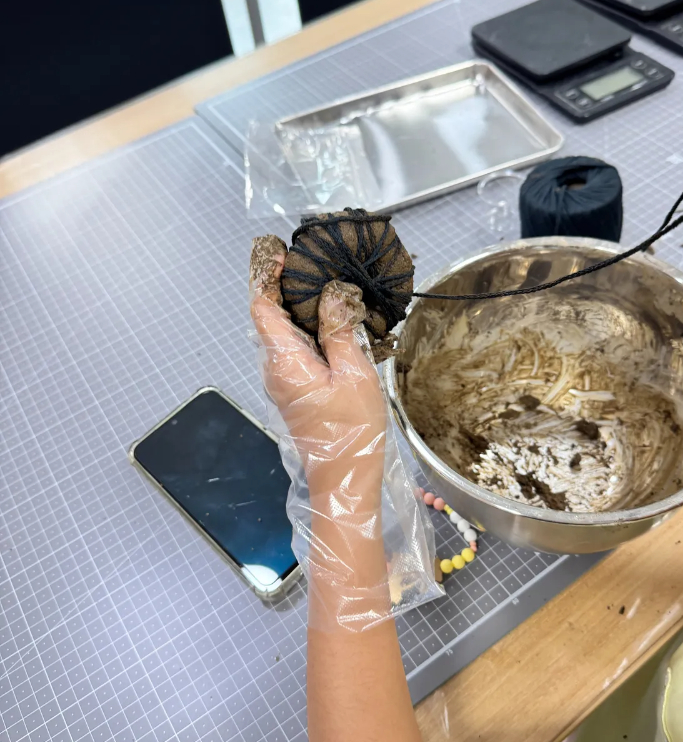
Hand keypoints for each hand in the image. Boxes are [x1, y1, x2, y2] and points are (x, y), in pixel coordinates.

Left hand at [250, 236, 388, 619]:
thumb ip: (339, 332)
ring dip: (300, 309)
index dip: (265, 277)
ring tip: (331, 287)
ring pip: (284, 334)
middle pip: (270, 318)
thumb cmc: (350, 429)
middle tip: (317, 264)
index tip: (281, 253)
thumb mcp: (353, 374)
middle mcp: (274, 368)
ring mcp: (283, 381)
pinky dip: (310, 330)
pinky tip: (337, 323)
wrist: (344, 478)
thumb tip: (331, 294)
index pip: (261, 308)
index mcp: (283, 360)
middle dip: (286, 287)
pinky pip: (296, 351)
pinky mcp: (296, 391)